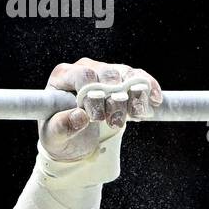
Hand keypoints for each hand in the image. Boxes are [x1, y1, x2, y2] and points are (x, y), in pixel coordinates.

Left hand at [41, 57, 162, 161]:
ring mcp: (104, 72)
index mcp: (63, 76)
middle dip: (115, 99)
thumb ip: (62, 126)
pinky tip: (154, 100)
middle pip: (107, 74)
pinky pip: (139, 78)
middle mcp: (85, 68)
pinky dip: (148, 88)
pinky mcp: (121, 80)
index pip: (83, 75)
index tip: (96, 117)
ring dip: (134, 95)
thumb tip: (79, 117)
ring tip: (135, 115)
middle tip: (115, 122)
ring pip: (126, 75)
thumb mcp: (54, 136)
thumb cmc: (60, 135)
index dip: (92, 94)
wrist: (73, 140)